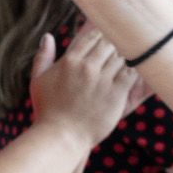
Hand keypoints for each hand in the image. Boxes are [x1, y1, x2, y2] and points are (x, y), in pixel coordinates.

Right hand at [29, 26, 141, 144]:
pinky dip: (134, 69)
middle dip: (113, 45)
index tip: (104, 40)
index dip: (100, 36)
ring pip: (121, 56)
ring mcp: (102, 80)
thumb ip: (43, 57)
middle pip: (108, 44)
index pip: (91, 37)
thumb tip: (48, 36)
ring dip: (124, 57)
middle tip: (118, 50)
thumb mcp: (38, 81)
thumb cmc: (47, 110)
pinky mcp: (116, 93)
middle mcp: (87, 67)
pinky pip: (131, 73)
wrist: (62, 136)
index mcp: (70, 61)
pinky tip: (134, 72)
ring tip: (127, 60)